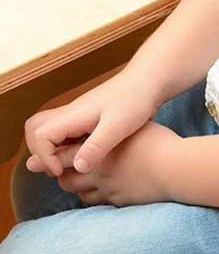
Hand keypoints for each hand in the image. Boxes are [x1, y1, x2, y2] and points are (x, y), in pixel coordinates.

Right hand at [25, 70, 159, 176]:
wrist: (147, 83)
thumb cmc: (134, 101)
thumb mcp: (116, 128)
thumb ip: (96, 147)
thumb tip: (78, 167)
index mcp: (73, 115)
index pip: (39, 135)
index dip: (44, 157)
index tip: (60, 171)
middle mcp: (71, 114)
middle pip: (36, 129)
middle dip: (38, 151)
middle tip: (55, 170)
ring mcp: (79, 115)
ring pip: (50, 130)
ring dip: (51, 149)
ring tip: (65, 167)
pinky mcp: (90, 118)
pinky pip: (67, 132)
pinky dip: (66, 146)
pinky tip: (83, 159)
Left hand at [57, 121, 179, 206]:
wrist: (174, 168)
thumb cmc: (158, 143)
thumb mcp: (134, 127)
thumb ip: (116, 130)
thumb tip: (113, 128)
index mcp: (96, 150)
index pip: (63, 155)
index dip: (58, 156)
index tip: (62, 156)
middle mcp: (97, 172)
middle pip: (66, 181)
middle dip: (66, 177)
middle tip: (76, 172)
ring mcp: (108, 189)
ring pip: (82, 196)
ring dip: (83, 190)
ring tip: (93, 183)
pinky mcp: (122, 201)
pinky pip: (102, 205)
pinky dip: (102, 198)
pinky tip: (111, 191)